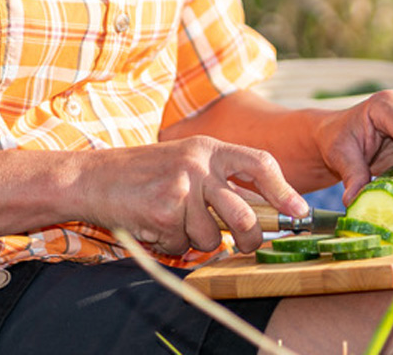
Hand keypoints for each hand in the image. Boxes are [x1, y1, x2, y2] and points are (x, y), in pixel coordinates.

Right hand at [78, 136, 307, 255]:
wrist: (93, 177)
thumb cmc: (146, 173)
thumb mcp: (188, 161)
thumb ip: (222, 179)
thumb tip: (265, 212)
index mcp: (210, 147)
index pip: (260, 163)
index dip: (284, 190)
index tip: (300, 211)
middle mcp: (199, 164)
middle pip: (244, 214)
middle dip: (251, 238)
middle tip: (248, 245)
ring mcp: (181, 187)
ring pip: (212, 237)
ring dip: (196, 241)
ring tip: (175, 223)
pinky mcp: (163, 212)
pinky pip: (182, 245)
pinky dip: (170, 245)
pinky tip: (154, 226)